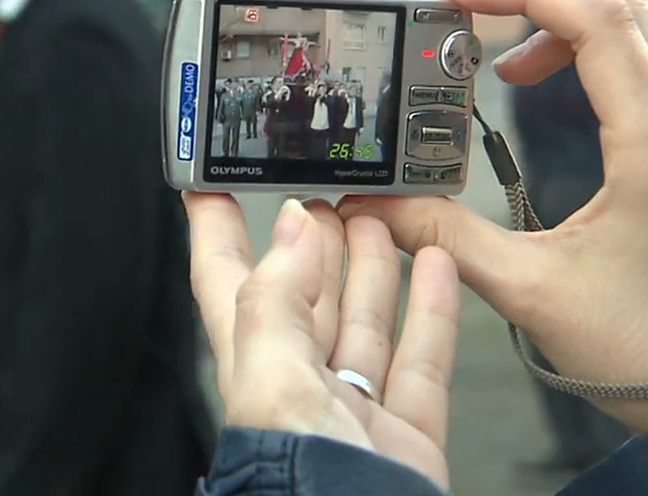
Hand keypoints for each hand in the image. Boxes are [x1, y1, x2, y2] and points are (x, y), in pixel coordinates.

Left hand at [186, 195, 460, 486]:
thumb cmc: (300, 483)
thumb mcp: (271, 381)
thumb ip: (276, 301)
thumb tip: (289, 228)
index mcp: (250, 366)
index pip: (221, 279)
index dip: (214, 230)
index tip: (210, 182)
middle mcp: (296, 385)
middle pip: (301, 294)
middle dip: (309, 240)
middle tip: (323, 187)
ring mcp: (352, 410)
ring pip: (362, 322)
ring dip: (371, 267)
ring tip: (379, 215)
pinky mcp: (405, 434)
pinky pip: (420, 361)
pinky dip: (431, 312)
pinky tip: (438, 269)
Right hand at [341, 0, 647, 433]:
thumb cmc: (644, 353)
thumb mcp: (530, 292)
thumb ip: (443, 235)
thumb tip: (370, 200)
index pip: (594, 20)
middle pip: (623, 4)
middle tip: (460, 6)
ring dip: (579, 12)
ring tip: (512, 50)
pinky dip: (635, 24)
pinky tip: (601, 23)